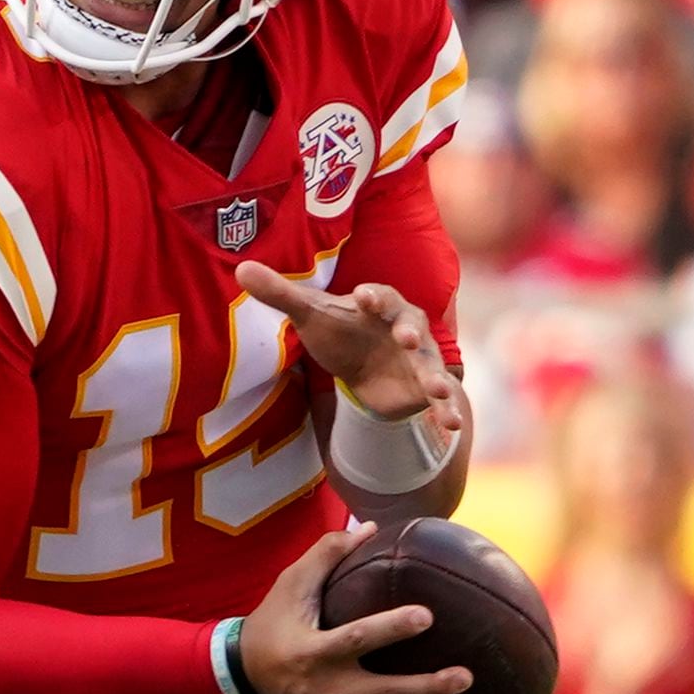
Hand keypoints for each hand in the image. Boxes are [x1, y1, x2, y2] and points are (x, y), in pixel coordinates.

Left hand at [234, 261, 461, 440]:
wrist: (364, 366)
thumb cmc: (339, 331)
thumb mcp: (308, 314)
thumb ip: (279, 293)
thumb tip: (241, 268)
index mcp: (378, 304)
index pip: (377, 295)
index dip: (372, 296)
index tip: (363, 297)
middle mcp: (405, 326)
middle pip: (411, 325)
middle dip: (410, 332)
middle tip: (408, 339)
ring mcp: (419, 357)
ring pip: (430, 364)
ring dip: (436, 376)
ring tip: (438, 390)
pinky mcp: (425, 385)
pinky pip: (440, 397)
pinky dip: (447, 410)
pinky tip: (452, 425)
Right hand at [240, 520, 474, 693]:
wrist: (242, 677)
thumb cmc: (271, 625)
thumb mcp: (290, 586)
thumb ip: (327, 555)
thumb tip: (369, 527)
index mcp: (313, 651)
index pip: (358, 640)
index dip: (392, 629)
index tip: (428, 616)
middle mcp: (325, 690)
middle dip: (428, 689)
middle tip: (465, 677)